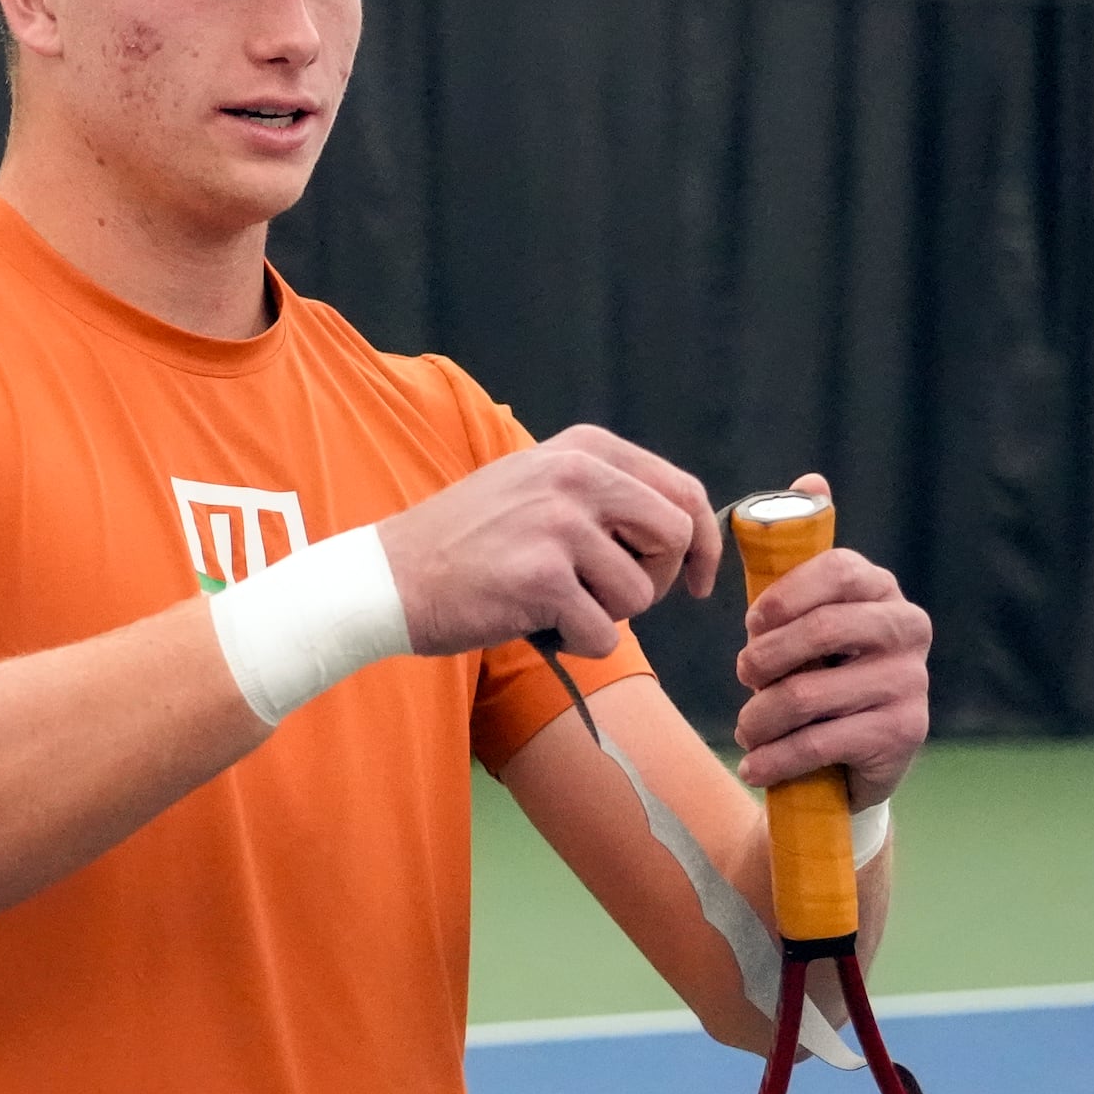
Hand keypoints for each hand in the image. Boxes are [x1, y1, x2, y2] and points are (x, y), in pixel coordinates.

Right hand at [378, 425, 721, 659]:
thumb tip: (686, 528)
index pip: (683, 492)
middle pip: (674, 539)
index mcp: (584, 448)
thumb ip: (605, 494)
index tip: (699, 581)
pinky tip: (536, 625)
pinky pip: (604, 634)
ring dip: (606, 616)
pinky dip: (577, 645)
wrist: (390, 577)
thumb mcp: (538, 486)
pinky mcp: (542, 578)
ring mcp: (558, 524)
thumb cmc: (469, 543)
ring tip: (554, 603)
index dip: (703, 545)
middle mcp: (576, 475)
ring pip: (640, 595)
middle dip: (656, 581)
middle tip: (609, 596)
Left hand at [732, 473, 930, 809]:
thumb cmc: (816, 669)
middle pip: (823, 631)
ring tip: (747, 729)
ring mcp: (911, 682)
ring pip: (810, 694)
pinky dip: (775, 757)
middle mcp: (908, 629)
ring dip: (760, 717)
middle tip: (743, 676)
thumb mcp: (802, 613)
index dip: (785, 594)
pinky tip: (753, 765)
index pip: (837, 569)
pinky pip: (821, 742)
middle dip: (763, 659)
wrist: (849, 760)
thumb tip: (812, 478)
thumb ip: (797, 554)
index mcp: (882, 588)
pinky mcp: (903, 732)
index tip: (752, 622)